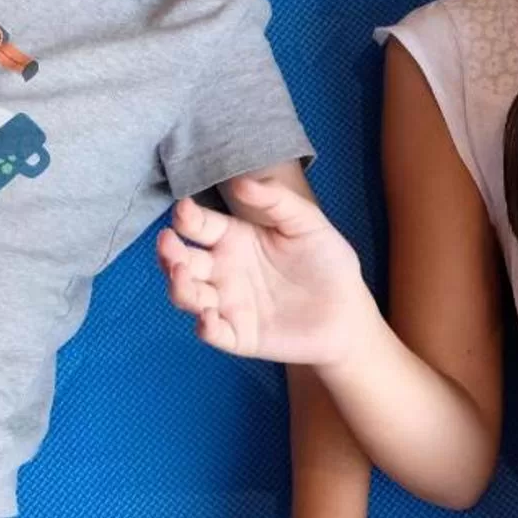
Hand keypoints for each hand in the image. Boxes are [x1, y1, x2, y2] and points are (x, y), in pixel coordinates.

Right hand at [156, 175, 370, 364]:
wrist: (349, 310)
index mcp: (234, 239)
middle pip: (181, 260)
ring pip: (188, 296)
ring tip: (181, 273)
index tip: (183, 211)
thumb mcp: (306, 223)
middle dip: (169, 252)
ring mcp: (228, 304)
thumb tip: (240, 181)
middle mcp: (223, 271)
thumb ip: (276, 200)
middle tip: (168, 243)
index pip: (199, 226)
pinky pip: (212, 332)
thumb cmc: (327, 261)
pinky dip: (205, 326)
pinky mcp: (239, 335)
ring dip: (178, 286)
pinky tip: (209, 316)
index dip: (186, 218)